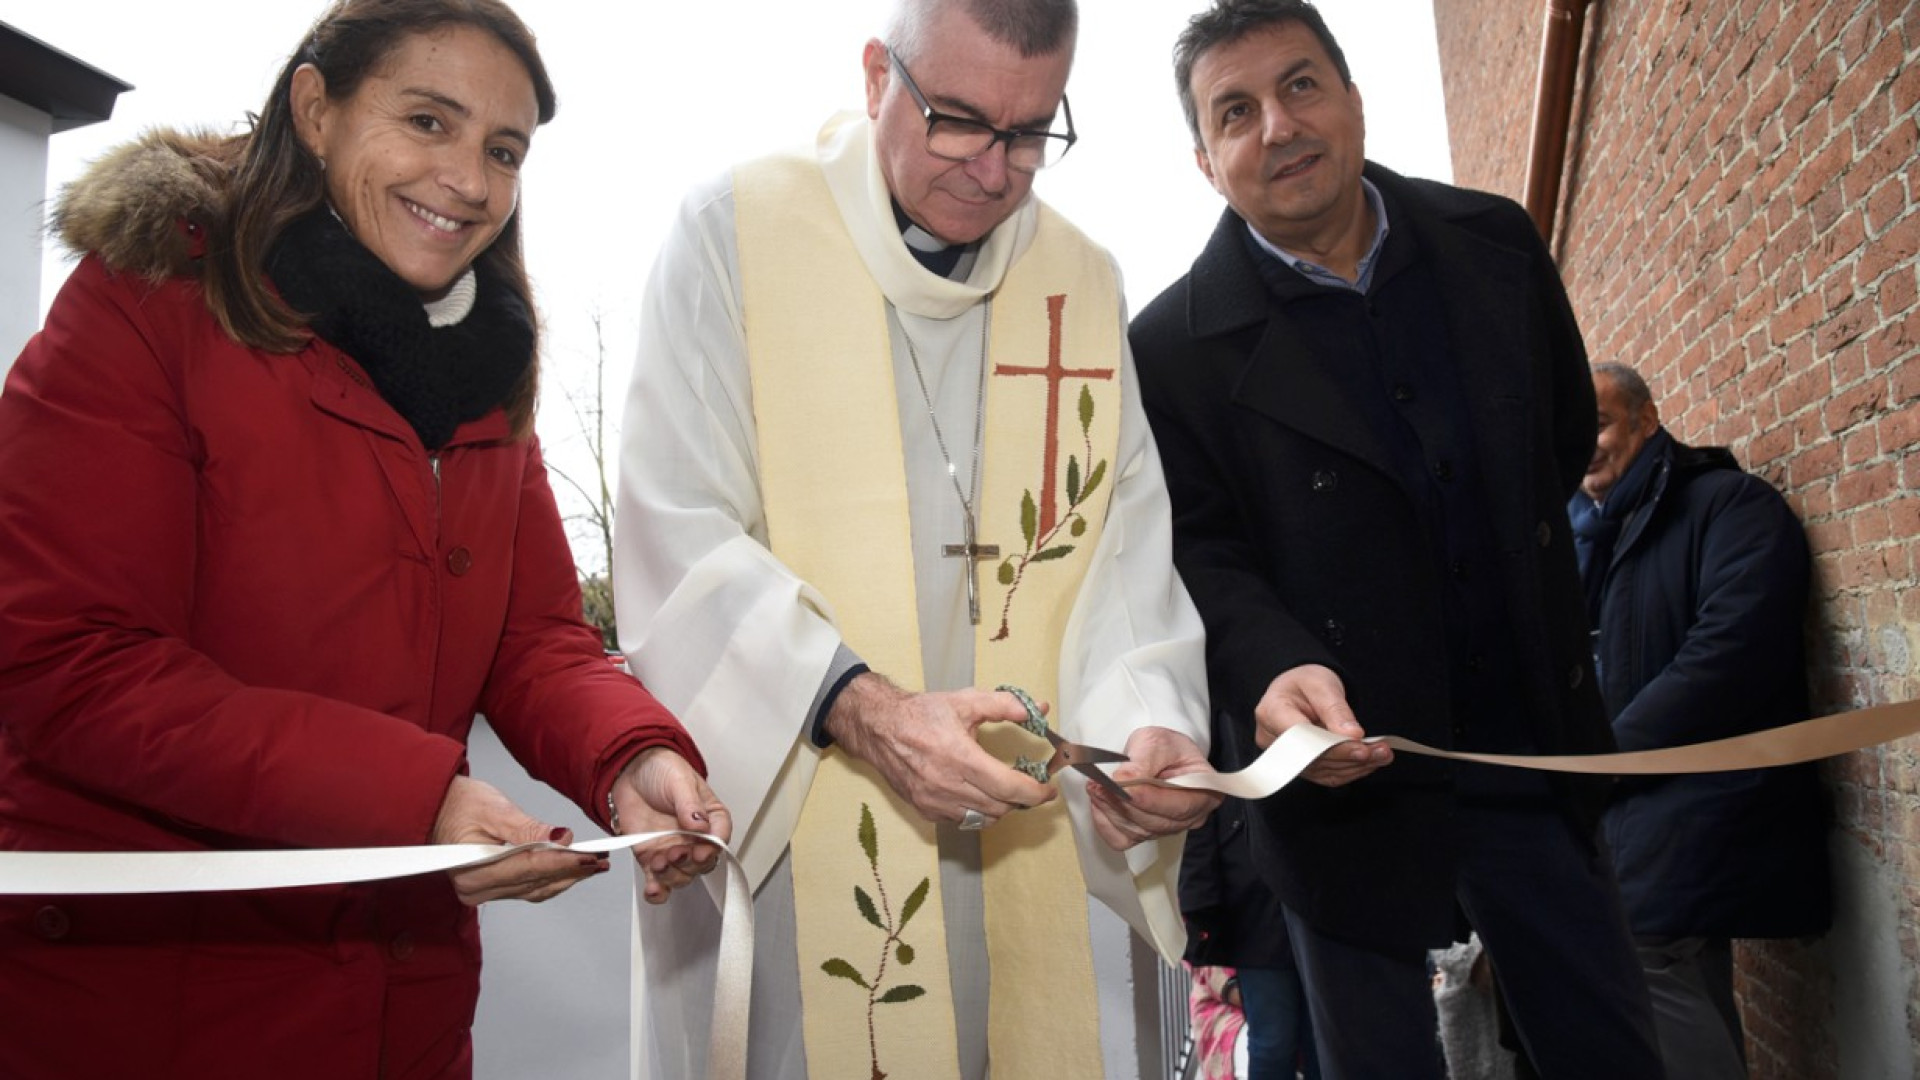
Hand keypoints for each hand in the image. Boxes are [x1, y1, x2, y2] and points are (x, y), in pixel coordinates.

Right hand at [434, 775, 607, 905]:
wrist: (436, 809)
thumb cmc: (457, 804)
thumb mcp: (493, 808)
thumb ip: (527, 828)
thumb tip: (560, 838)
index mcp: (474, 870)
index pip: (530, 869)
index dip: (564, 863)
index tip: (590, 857)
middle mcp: (477, 888)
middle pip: (536, 882)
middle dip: (571, 871)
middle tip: (600, 860)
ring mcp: (483, 892)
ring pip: (535, 890)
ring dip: (566, 877)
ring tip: (593, 865)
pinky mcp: (491, 888)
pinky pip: (527, 889)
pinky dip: (551, 879)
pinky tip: (570, 870)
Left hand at [610, 747, 733, 904]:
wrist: (629, 770)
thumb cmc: (661, 770)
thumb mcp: (679, 781)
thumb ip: (690, 804)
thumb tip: (700, 825)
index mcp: (710, 818)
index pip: (719, 839)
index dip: (712, 850)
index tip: (702, 851)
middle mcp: (694, 839)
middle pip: (701, 864)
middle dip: (689, 864)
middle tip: (677, 853)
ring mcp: (673, 850)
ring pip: (680, 876)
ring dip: (671, 876)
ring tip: (660, 862)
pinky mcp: (651, 858)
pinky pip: (656, 881)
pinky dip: (656, 891)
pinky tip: (652, 890)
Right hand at [825, 674, 1055, 827]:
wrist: (880, 727)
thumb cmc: (922, 713)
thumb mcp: (965, 701)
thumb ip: (1003, 705)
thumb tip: (1036, 710)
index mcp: (960, 756)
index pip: (1008, 787)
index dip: (1034, 793)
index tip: (1048, 790)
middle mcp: (947, 784)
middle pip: (999, 807)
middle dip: (1020, 799)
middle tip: (1028, 785)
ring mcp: (934, 801)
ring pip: (982, 818)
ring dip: (1000, 808)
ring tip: (1004, 790)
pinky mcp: (924, 809)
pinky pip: (961, 821)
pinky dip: (976, 812)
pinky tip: (977, 794)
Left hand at [1084, 727, 1221, 850]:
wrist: (1158, 754)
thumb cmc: (1166, 748)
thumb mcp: (1158, 742)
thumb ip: (1144, 759)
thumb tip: (1122, 779)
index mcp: (1205, 793)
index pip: (1179, 806)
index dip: (1150, 799)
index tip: (1123, 788)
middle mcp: (1189, 818)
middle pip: (1155, 822)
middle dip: (1124, 803)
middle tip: (1099, 784)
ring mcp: (1166, 829)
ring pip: (1136, 831)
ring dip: (1111, 810)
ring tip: (1095, 787)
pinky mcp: (1143, 834)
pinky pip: (1121, 839)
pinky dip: (1106, 823)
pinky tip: (1100, 803)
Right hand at [1254, 664, 1390, 786]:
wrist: (1301, 689)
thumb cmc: (1307, 682)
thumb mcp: (1322, 684)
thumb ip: (1336, 709)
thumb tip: (1352, 735)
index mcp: (1272, 712)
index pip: (1301, 736)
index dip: (1331, 746)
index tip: (1361, 748)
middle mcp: (1273, 739)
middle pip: (1313, 758)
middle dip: (1350, 756)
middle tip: (1381, 751)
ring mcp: (1286, 757)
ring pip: (1322, 770)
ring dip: (1356, 766)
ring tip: (1382, 754)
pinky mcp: (1301, 767)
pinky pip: (1327, 775)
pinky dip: (1351, 770)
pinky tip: (1370, 761)